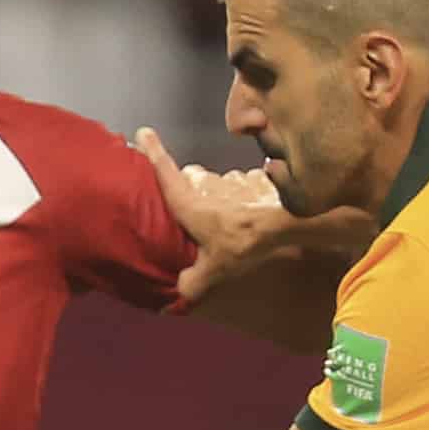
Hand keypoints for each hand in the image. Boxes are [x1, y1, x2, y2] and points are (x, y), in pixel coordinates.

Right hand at [135, 129, 315, 304]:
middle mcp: (208, 186)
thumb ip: (193, 283)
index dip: (153, 152)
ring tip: (228, 214)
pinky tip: (253, 209)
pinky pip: (245, 184)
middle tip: (192, 207)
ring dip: (219, 193)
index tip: (143, 131)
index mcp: (191, 204)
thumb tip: (174, 298)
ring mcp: (232, 180)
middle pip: (191, 178)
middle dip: (189, 186)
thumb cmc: (243, 241)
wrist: (285, 223)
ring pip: (218, 182)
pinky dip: (246, 194)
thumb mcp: (215, 268)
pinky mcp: (255, 181)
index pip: (166, 174)